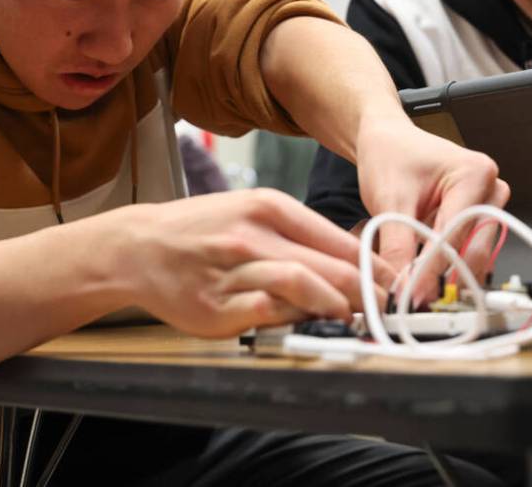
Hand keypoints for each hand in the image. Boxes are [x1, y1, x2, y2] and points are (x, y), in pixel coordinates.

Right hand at [119, 189, 393, 336]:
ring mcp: (234, 271)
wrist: (139, 246)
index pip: (335, 238)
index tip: (391, 282)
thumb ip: (296, 234)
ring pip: (300, 285)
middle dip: (365, 290)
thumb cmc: (201, 230)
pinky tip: (306, 324)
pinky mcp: (217, 306)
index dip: (370, 264)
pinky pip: (266, 312)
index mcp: (267, 206)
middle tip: (384, 307)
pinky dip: (292, 319)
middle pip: (327, 264)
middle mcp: (253, 235)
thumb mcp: (251, 211)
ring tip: (351, 318)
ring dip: (335, 305)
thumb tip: (349, 259)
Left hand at [355, 117, 509, 303]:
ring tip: (413, 286)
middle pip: (474, 248)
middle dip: (444, 276)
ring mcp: (488, 206)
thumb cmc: (391, 157)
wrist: (386, 142)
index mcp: (475, 174)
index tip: (415, 295)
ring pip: (472, 255)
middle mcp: (490, 190)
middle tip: (416, 300)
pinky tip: (421, 271)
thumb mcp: (388, 202)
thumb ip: (398, 248)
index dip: (435, 269)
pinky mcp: (477, 220)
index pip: (457, 234)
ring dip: (444, 273)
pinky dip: (444, 265)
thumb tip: (405, 288)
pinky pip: (466, 252)